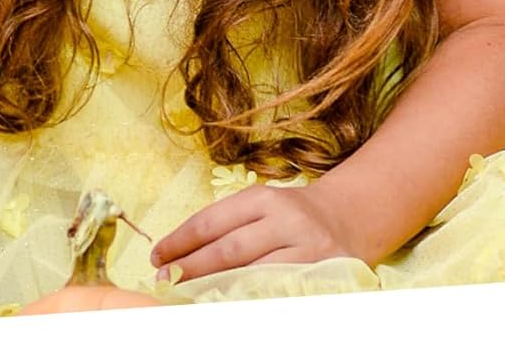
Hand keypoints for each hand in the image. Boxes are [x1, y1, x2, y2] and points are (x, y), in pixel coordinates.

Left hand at [150, 180, 361, 283]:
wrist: (347, 217)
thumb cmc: (289, 215)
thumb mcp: (260, 207)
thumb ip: (228, 226)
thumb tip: (180, 254)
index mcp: (262, 198)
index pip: (212, 221)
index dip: (181, 241)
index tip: (157, 256)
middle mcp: (285, 220)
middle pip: (230, 250)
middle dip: (192, 268)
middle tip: (164, 281)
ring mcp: (307, 249)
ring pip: (255, 275)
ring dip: (218, 290)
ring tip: (189, 298)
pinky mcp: (324, 274)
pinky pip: (281, 292)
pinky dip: (254, 300)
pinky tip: (232, 307)